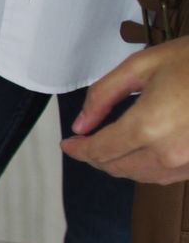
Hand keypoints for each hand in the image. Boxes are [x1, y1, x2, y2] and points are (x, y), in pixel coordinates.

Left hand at [62, 36, 188, 184]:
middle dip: (95, 156)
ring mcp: (188, 164)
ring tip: (108, 144)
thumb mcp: (142, 66)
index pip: (99, 151)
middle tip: (84, 142)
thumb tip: (81, 124)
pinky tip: (141, 149)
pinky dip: (146, 166)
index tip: (66, 144)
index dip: (77, 150)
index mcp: (147, 127)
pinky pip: (165, 175)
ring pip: (140, 176)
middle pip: (116, 168)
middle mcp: (167, 153)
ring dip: (119, 163)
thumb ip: (103, 96)